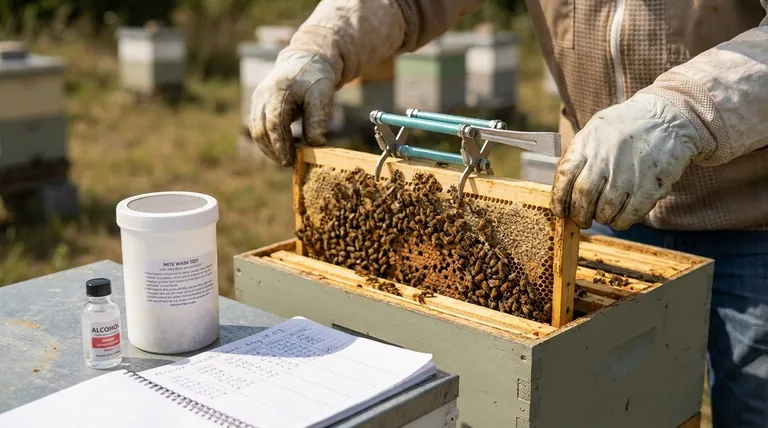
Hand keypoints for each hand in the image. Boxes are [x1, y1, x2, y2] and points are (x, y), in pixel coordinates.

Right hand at [248, 49, 335, 166]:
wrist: (305, 62)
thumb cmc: (315, 79)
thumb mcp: (322, 96)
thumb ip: (317, 119)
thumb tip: (315, 144)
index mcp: (278, 91)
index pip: (275, 124)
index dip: (281, 145)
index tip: (290, 161)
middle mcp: (262, 95)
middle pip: (261, 130)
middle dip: (274, 150)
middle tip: (290, 163)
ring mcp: (257, 99)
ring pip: (256, 131)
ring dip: (270, 148)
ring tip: (288, 156)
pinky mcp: (257, 105)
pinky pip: (257, 127)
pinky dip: (268, 140)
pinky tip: (285, 145)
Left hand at [550, 93, 701, 229]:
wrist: (667, 118)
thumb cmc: (626, 127)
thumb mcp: (595, 130)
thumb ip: (579, 155)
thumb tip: (563, 188)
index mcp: (587, 144)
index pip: (564, 178)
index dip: (558, 200)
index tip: (559, 211)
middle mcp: (605, 159)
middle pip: (582, 197)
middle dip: (579, 215)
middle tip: (581, 220)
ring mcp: (628, 174)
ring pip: (604, 210)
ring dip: (600, 218)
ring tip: (602, 216)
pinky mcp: (649, 187)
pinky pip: (629, 215)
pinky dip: (621, 222)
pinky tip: (619, 218)